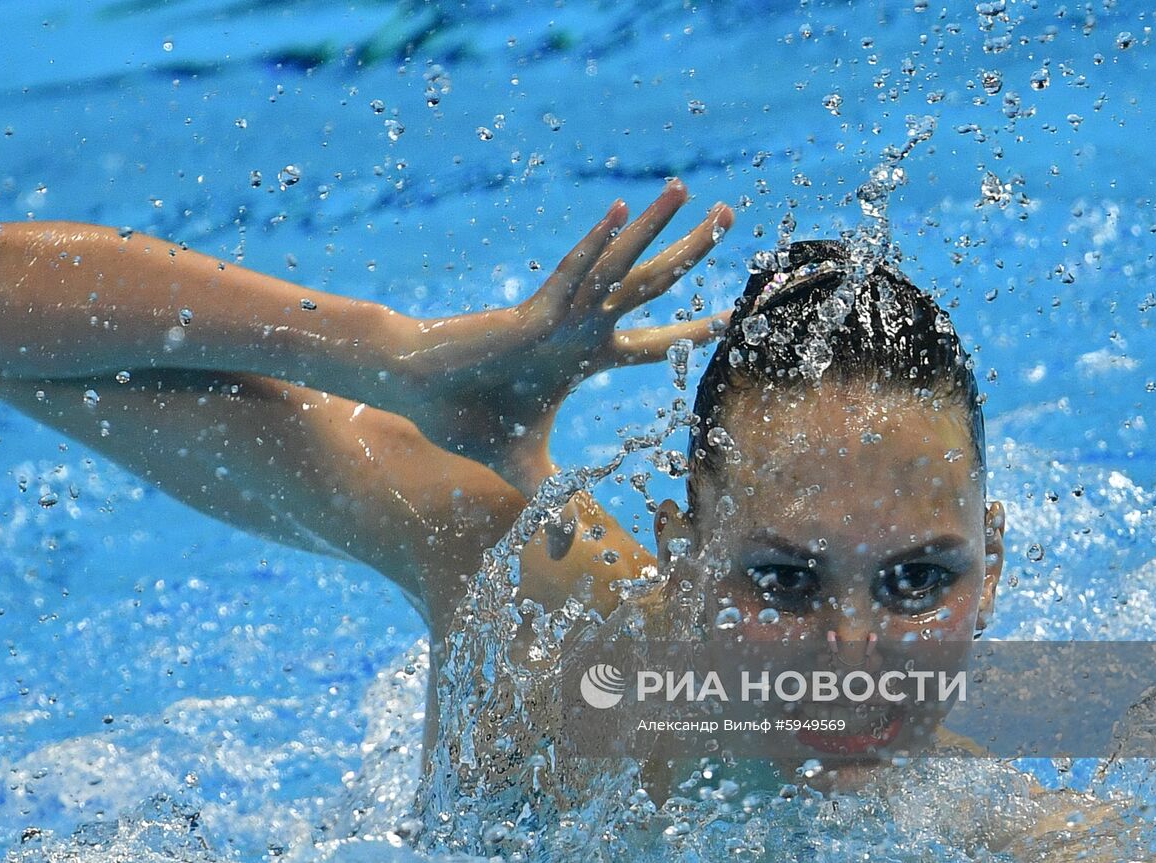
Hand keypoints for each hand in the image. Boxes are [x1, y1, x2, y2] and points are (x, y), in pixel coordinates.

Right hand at [397, 179, 734, 493]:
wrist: (418, 392)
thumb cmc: (469, 419)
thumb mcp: (527, 470)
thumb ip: (554, 502)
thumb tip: (565, 551)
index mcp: (585, 357)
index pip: (655, 341)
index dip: (696, 330)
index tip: (737, 317)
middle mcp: (582, 327)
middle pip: (651, 285)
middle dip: (692, 252)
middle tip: (733, 217)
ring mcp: (560, 316)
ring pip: (619, 267)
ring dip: (654, 228)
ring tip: (687, 189)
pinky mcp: (531, 314)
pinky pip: (571, 274)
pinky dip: (596, 245)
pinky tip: (622, 212)